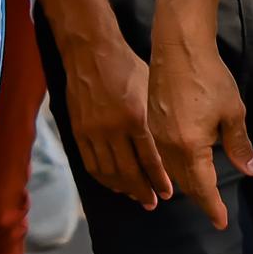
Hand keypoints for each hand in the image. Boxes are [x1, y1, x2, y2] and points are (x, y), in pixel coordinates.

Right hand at [55, 36, 169, 208]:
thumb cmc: (128, 66)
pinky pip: (90, 163)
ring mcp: (92, 131)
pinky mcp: (78, 130)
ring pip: (108, 171)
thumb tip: (174, 144)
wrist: (91, 51)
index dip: (159, 179)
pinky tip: (113, 182)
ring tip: (134, 195)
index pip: (150, 158)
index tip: (168, 193)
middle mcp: (112, 128)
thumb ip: (159, 118)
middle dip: (142, 190)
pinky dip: (103, 178)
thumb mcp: (152, 88)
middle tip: (152, 202)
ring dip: (122, 187)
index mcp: (135, 117)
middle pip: (128, 171)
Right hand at [148, 36, 252, 231]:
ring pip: (170, 171)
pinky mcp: (150, 123)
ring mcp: (155, 135)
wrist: (177, 47)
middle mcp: (167, 145)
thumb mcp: (233, 113)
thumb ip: (239, 145)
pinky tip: (181, 165)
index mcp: (189, 146)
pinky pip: (161, 156)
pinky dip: (174, 167)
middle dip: (200, 197)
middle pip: (183, 183)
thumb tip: (251, 170)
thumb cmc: (208, 78)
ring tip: (200, 191)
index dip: (213, 206)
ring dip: (186, 184)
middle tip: (214, 209)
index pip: (202, 187)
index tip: (221, 222)